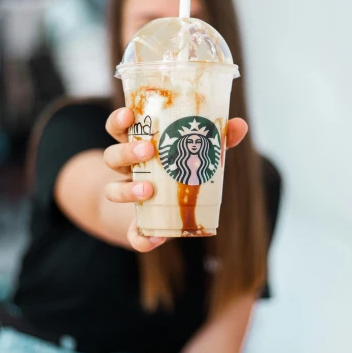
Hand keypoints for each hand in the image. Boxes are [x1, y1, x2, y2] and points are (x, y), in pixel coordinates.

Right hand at [104, 107, 248, 252]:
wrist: (164, 211)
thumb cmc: (180, 171)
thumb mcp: (197, 153)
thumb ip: (216, 139)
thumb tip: (240, 125)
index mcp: (138, 147)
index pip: (118, 128)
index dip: (118, 120)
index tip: (129, 114)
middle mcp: (127, 171)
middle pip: (111, 156)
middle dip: (127, 152)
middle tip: (148, 150)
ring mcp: (128, 197)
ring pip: (112, 191)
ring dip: (127, 190)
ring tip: (148, 190)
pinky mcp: (136, 225)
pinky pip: (132, 233)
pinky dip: (140, 237)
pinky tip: (155, 238)